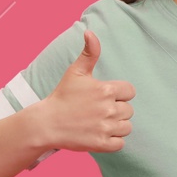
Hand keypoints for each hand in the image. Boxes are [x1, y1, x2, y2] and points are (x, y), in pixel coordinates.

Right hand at [37, 29, 134, 152]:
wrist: (47, 123)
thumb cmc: (62, 96)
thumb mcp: (75, 72)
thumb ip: (89, 53)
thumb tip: (90, 32)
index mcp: (106, 90)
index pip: (130, 92)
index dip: (119, 94)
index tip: (104, 97)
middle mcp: (109, 109)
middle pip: (129, 111)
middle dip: (117, 110)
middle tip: (98, 111)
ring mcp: (106, 127)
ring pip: (127, 127)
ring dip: (117, 126)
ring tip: (100, 123)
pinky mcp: (102, 144)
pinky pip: (120, 144)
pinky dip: (113, 141)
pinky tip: (100, 134)